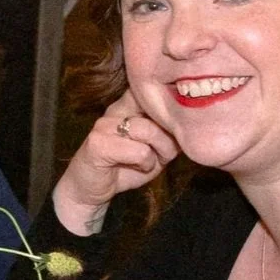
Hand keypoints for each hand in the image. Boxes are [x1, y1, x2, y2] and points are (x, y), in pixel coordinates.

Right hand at [52, 91, 178, 235]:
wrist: (89, 190)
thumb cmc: (124, 168)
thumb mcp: (153, 148)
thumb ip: (166, 133)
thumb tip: (190, 124)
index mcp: (126, 106)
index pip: (150, 89)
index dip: (168, 103)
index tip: (178, 121)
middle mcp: (114, 110)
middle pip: (156, 111)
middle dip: (170, 137)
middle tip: (166, 154)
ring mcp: (104, 126)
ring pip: (149, 130)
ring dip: (160, 152)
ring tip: (152, 161)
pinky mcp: (98, 144)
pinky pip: (139, 151)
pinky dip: (146, 163)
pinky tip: (139, 167)